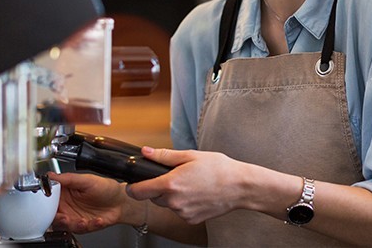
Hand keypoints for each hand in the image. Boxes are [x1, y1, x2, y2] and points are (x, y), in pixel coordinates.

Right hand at [48, 172, 126, 233]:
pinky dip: (89, 226)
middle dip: (59, 219)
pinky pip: (81, 230)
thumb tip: (51, 175)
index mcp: (65, 193)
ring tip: (83, 221)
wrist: (120, 201)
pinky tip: (97, 220)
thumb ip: (68, 179)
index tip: (49, 204)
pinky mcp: (83, 226)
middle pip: (53, 216)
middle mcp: (67, 206)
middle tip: (65, 217)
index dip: (46, 203)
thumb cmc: (105, 188)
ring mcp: (74, 217)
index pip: (49, 199)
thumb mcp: (87, 180)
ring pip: (65, 226)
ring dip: (73, 225)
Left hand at [126, 147, 243, 224]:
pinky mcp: (191, 219)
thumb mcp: (190, 155)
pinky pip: (179, 211)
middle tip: (175, 176)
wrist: (239, 187)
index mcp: (171, 184)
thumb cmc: (219, 169)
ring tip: (190, 184)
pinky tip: (196, 194)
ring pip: (167, 204)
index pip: (138, 191)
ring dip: (172, 196)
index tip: (133, 183)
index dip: (132, 187)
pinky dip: (183, 204)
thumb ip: (164, 156)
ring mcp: (182, 213)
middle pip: (153, 197)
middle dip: (158, 187)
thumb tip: (146, 152)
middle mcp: (174, 201)